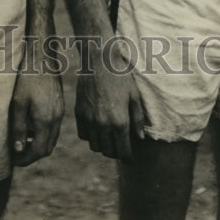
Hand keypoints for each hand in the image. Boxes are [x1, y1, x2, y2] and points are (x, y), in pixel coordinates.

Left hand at [9, 67, 63, 166]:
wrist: (42, 57)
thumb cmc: (27, 78)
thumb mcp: (18, 103)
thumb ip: (19, 128)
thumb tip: (19, 150)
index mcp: (46, 120)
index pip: (39, 151)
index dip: (26, 159)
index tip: (13, 161)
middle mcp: (57, 119)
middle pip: (47, 148)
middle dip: (32, 155)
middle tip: (17, 154)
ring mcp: (60, 111)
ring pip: (52, 138)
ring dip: (38, 144)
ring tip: (22, 141)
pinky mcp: (60, 105)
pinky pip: (54, 127)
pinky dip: (43, 133)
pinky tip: (31, 125)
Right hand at [75, 40, 145, 161]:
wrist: (99, 60)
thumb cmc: (120, 76)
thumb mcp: (134, 96)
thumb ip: (137, 119)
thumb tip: (139, 138)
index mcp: (119, 121)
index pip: (123, 151)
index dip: (128, 159)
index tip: (130, 159)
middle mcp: (103, 124)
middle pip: (108, 151)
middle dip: (116, 152)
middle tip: (121, 147)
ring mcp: (89, 119)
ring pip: (95, 146)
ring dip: (103, 146)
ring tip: (109, 139)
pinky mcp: (79, 113)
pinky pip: (84, 134)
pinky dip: (90, 136)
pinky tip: (97, 129)